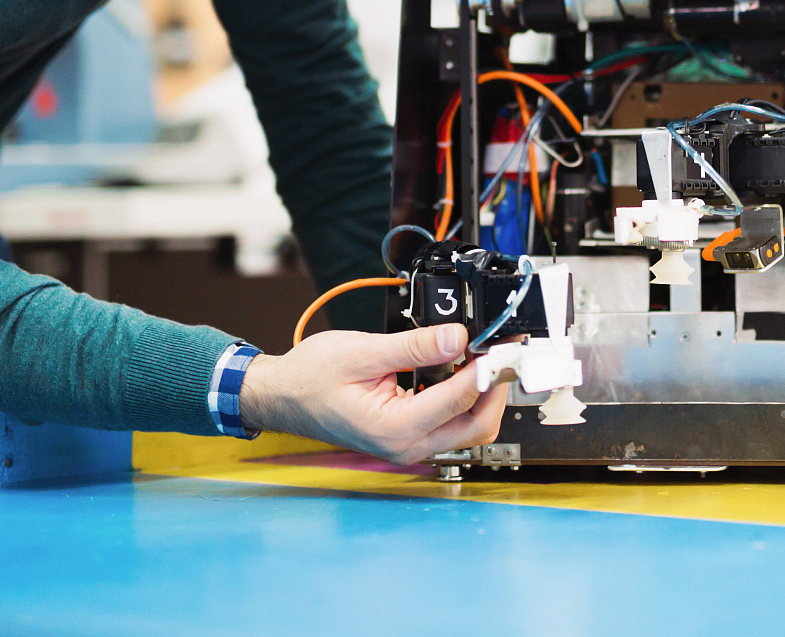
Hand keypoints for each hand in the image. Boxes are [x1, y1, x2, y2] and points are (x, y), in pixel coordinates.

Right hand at [237, 324, 507, 464]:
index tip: (502, 340)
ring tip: (482, 353)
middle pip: (478, 425)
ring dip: (483, 393)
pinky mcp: (408, 438)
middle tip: (502, 349)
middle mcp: (406, 447)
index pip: (462, 398)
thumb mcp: (364, 352)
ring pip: (468, 429)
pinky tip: (460, 368)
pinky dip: (464, 398)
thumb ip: (415, 347)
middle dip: (497, 387)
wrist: (281, 396)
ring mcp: (408, 447)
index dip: (488, 366)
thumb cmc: (310, 378)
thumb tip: (458, 338)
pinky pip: (450, 424)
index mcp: (395, 429)